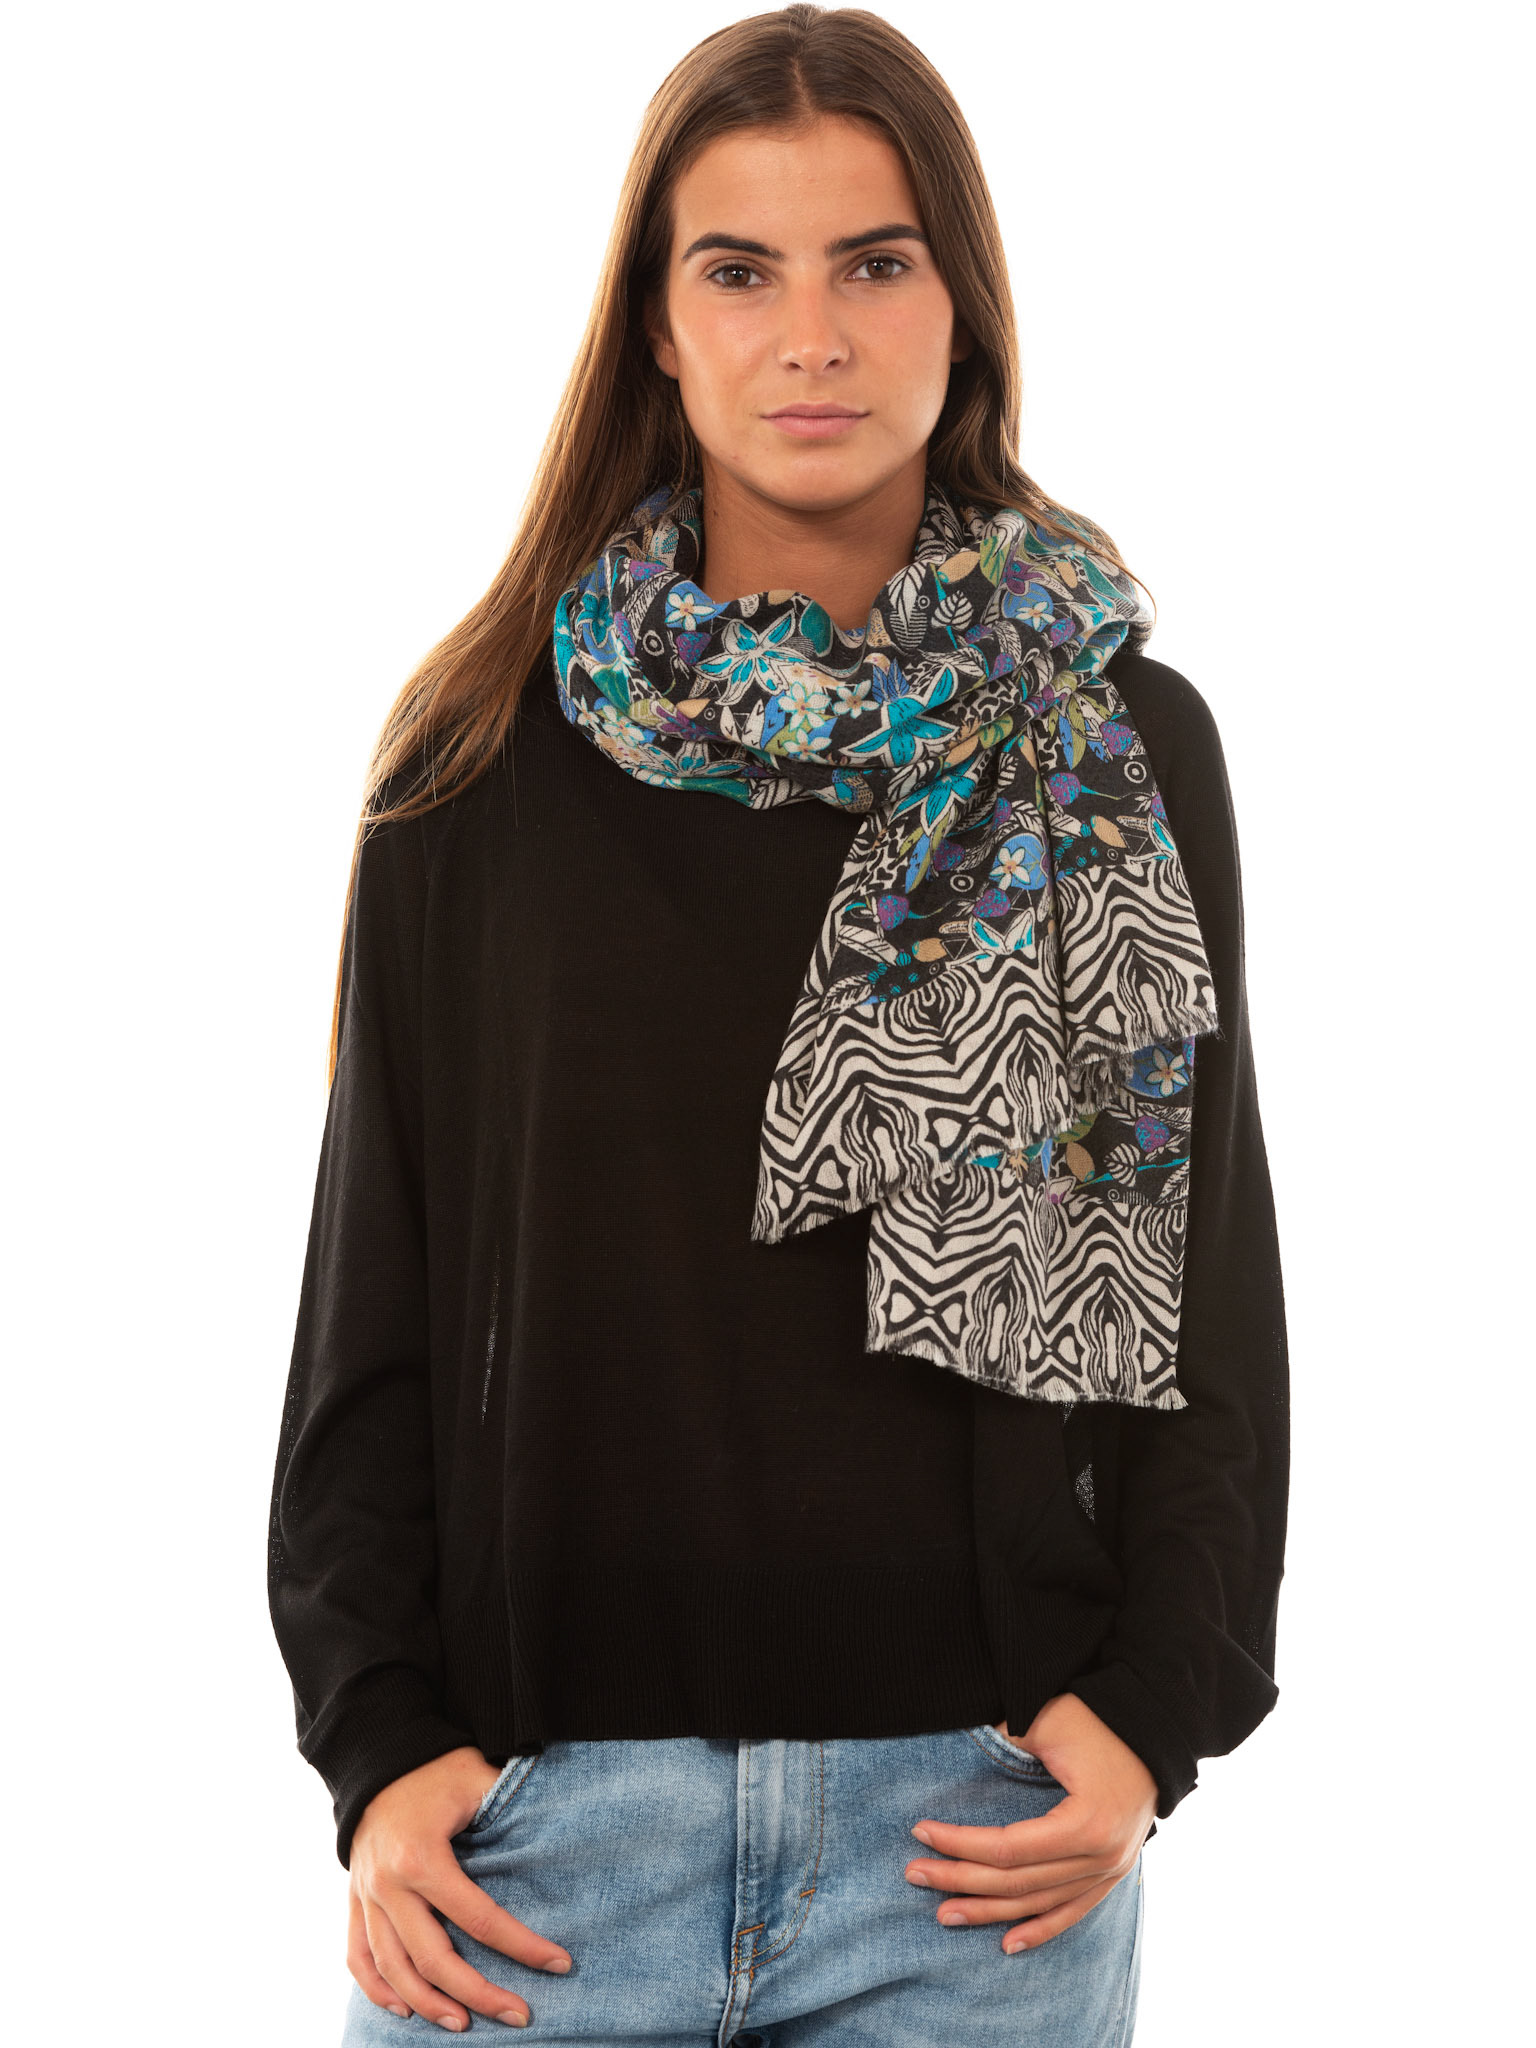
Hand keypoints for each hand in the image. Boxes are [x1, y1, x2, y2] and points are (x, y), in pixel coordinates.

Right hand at [347, 1745, 571, 2030]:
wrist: (381, 1758)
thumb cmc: (438, 1767)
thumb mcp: (478, 1779)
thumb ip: (512, 1804)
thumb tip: (564, 1822)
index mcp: (422, 1858)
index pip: (480, 1919)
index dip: (522, 1946)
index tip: (558, 1964)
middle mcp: (389, 1885)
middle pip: (434, 1958)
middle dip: (478, 1993)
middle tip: (518, 2015)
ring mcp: (367, 1896)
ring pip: (393, 1968)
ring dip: (428, 2003)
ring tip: (463, 2024)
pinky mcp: (355, 1900)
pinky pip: (358, 1955)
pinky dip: (377, 1989)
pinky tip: (404, 2009)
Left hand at [904, 1693, 1156, 1951]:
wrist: (1153, 1729)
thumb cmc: (1096, 1717)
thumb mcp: (1047, 1720)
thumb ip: (1007, 1742)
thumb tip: (964, 1750)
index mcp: (1086, 1823)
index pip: (1008, 1848)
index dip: (960, 1844)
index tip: (920, 1831)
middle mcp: (1102, 1856)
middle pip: (1018, 1882)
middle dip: (961, 1879)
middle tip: (915, 1874)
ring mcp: (1111, 1869)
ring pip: (1040, 1903)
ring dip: (990, 1911)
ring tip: (945, 1914)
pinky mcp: (1113, 1871)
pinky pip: (1072, 1910)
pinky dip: (1040, 1928)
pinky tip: (1008, 1943)